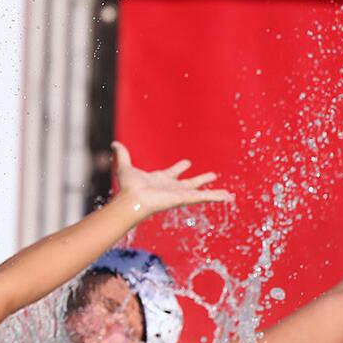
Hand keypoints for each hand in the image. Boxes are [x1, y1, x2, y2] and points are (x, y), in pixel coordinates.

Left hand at [110, 141, 233, 216]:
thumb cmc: (128, 187)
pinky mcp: (185, 198)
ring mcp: (179, 194)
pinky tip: (228, 197)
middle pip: (189, 183)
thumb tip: (114, 143)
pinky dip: (217, 197)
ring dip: (214, 192)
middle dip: (200, 179)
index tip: (187, 163)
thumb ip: (122, 155)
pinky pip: (204, 197)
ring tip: (227, 193)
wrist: (133, 199)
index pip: (172, 173)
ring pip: (200, 193)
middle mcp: (171, 188)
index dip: (179, 168)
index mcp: (160, 180)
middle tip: (211, 175)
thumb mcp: (125, 166)